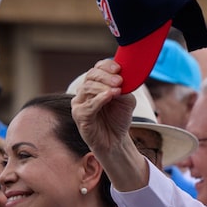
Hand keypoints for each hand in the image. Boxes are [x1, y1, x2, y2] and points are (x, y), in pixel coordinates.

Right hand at [71, 59, 150, 190]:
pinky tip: (110, 96)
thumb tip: (122, 79)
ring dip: (104, 87)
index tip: (119, 68)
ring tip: (117, 90)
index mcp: (96, 85)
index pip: (97, 68)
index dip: (106, 66)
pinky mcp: (79, 115)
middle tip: (119, 80)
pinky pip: (88, 105)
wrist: (116, 140)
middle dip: (106, 76)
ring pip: (88, 88)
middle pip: (91, 76)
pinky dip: (100, 99)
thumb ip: (125, 89)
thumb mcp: (127, 101)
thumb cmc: (119, 119)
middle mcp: (85, 91)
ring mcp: (80, 103)